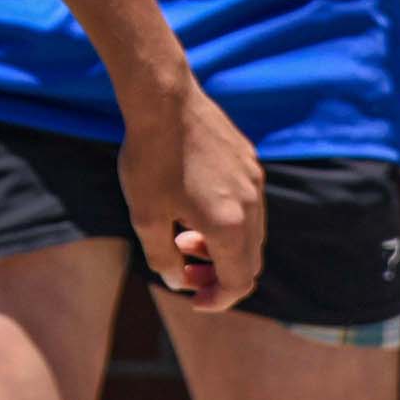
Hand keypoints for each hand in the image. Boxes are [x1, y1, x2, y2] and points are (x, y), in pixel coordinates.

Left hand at [114, 78, 263, 310]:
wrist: (163, 100)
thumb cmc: (150, 159)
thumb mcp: (145, 217)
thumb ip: (162, 258)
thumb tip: (177, 282)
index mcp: (230, 227)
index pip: (238, 283)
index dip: (216, 299)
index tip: (193, 298)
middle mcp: (252, 206)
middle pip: (249, 261)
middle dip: (219, 274)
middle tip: (185, 270)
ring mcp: (254, 181)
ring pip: (250, 232)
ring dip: (222, 246)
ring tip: (182, 237)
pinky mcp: (250, 160)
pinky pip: (248, 204)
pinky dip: (228, 220)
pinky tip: (193, 206)